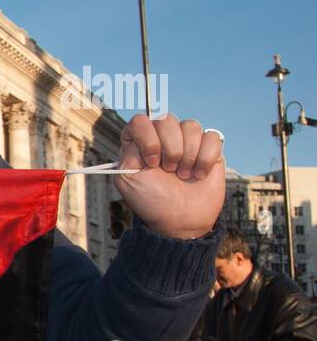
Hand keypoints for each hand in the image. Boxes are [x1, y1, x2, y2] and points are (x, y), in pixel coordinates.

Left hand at [114, 113, 225, 239]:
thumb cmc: (152, 202)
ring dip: (188, 155)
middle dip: (170, 149)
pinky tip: (199, 174)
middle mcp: (162, 138)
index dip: (148, 139)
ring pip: (191, 126)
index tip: (151, 162)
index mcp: (138, 143)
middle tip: (169, 171)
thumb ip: (129, 151)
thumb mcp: (128, 180)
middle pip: (167, 120)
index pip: (140, 121)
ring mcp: (186, 142)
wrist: (181, 220)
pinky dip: (206, 158)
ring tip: (183, 175)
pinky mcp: (209, 149)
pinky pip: (212, 137)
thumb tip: (144, 130)